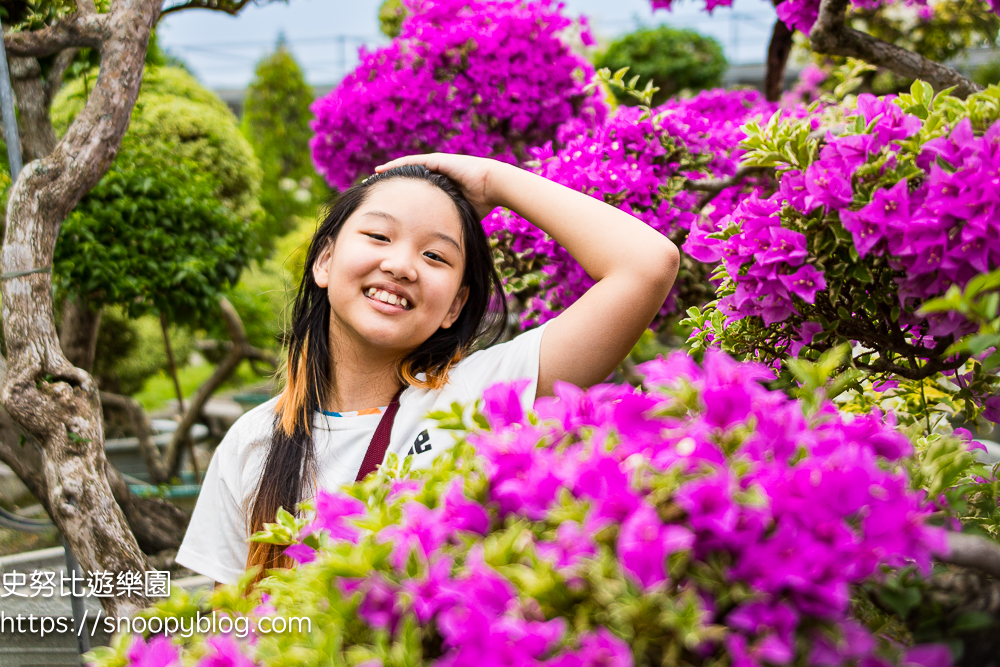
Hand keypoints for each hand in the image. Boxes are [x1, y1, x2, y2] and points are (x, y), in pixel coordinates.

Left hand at [374, 153, 505, 218]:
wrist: (493, 186)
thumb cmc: (482, 204)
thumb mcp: (458, 217)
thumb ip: (448, 226)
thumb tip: (441, 248)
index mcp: (439, 190)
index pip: (414, 194)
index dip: (399, 200)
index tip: (385, 208)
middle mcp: (435, 176)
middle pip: (406, 181)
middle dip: (390, 187)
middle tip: (372, 194)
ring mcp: (435, 166)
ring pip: (405, 170)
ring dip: (388, 174)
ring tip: (370, 180)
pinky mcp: (436, 160)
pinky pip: (410, 162)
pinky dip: (395, 165)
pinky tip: (380, 169)